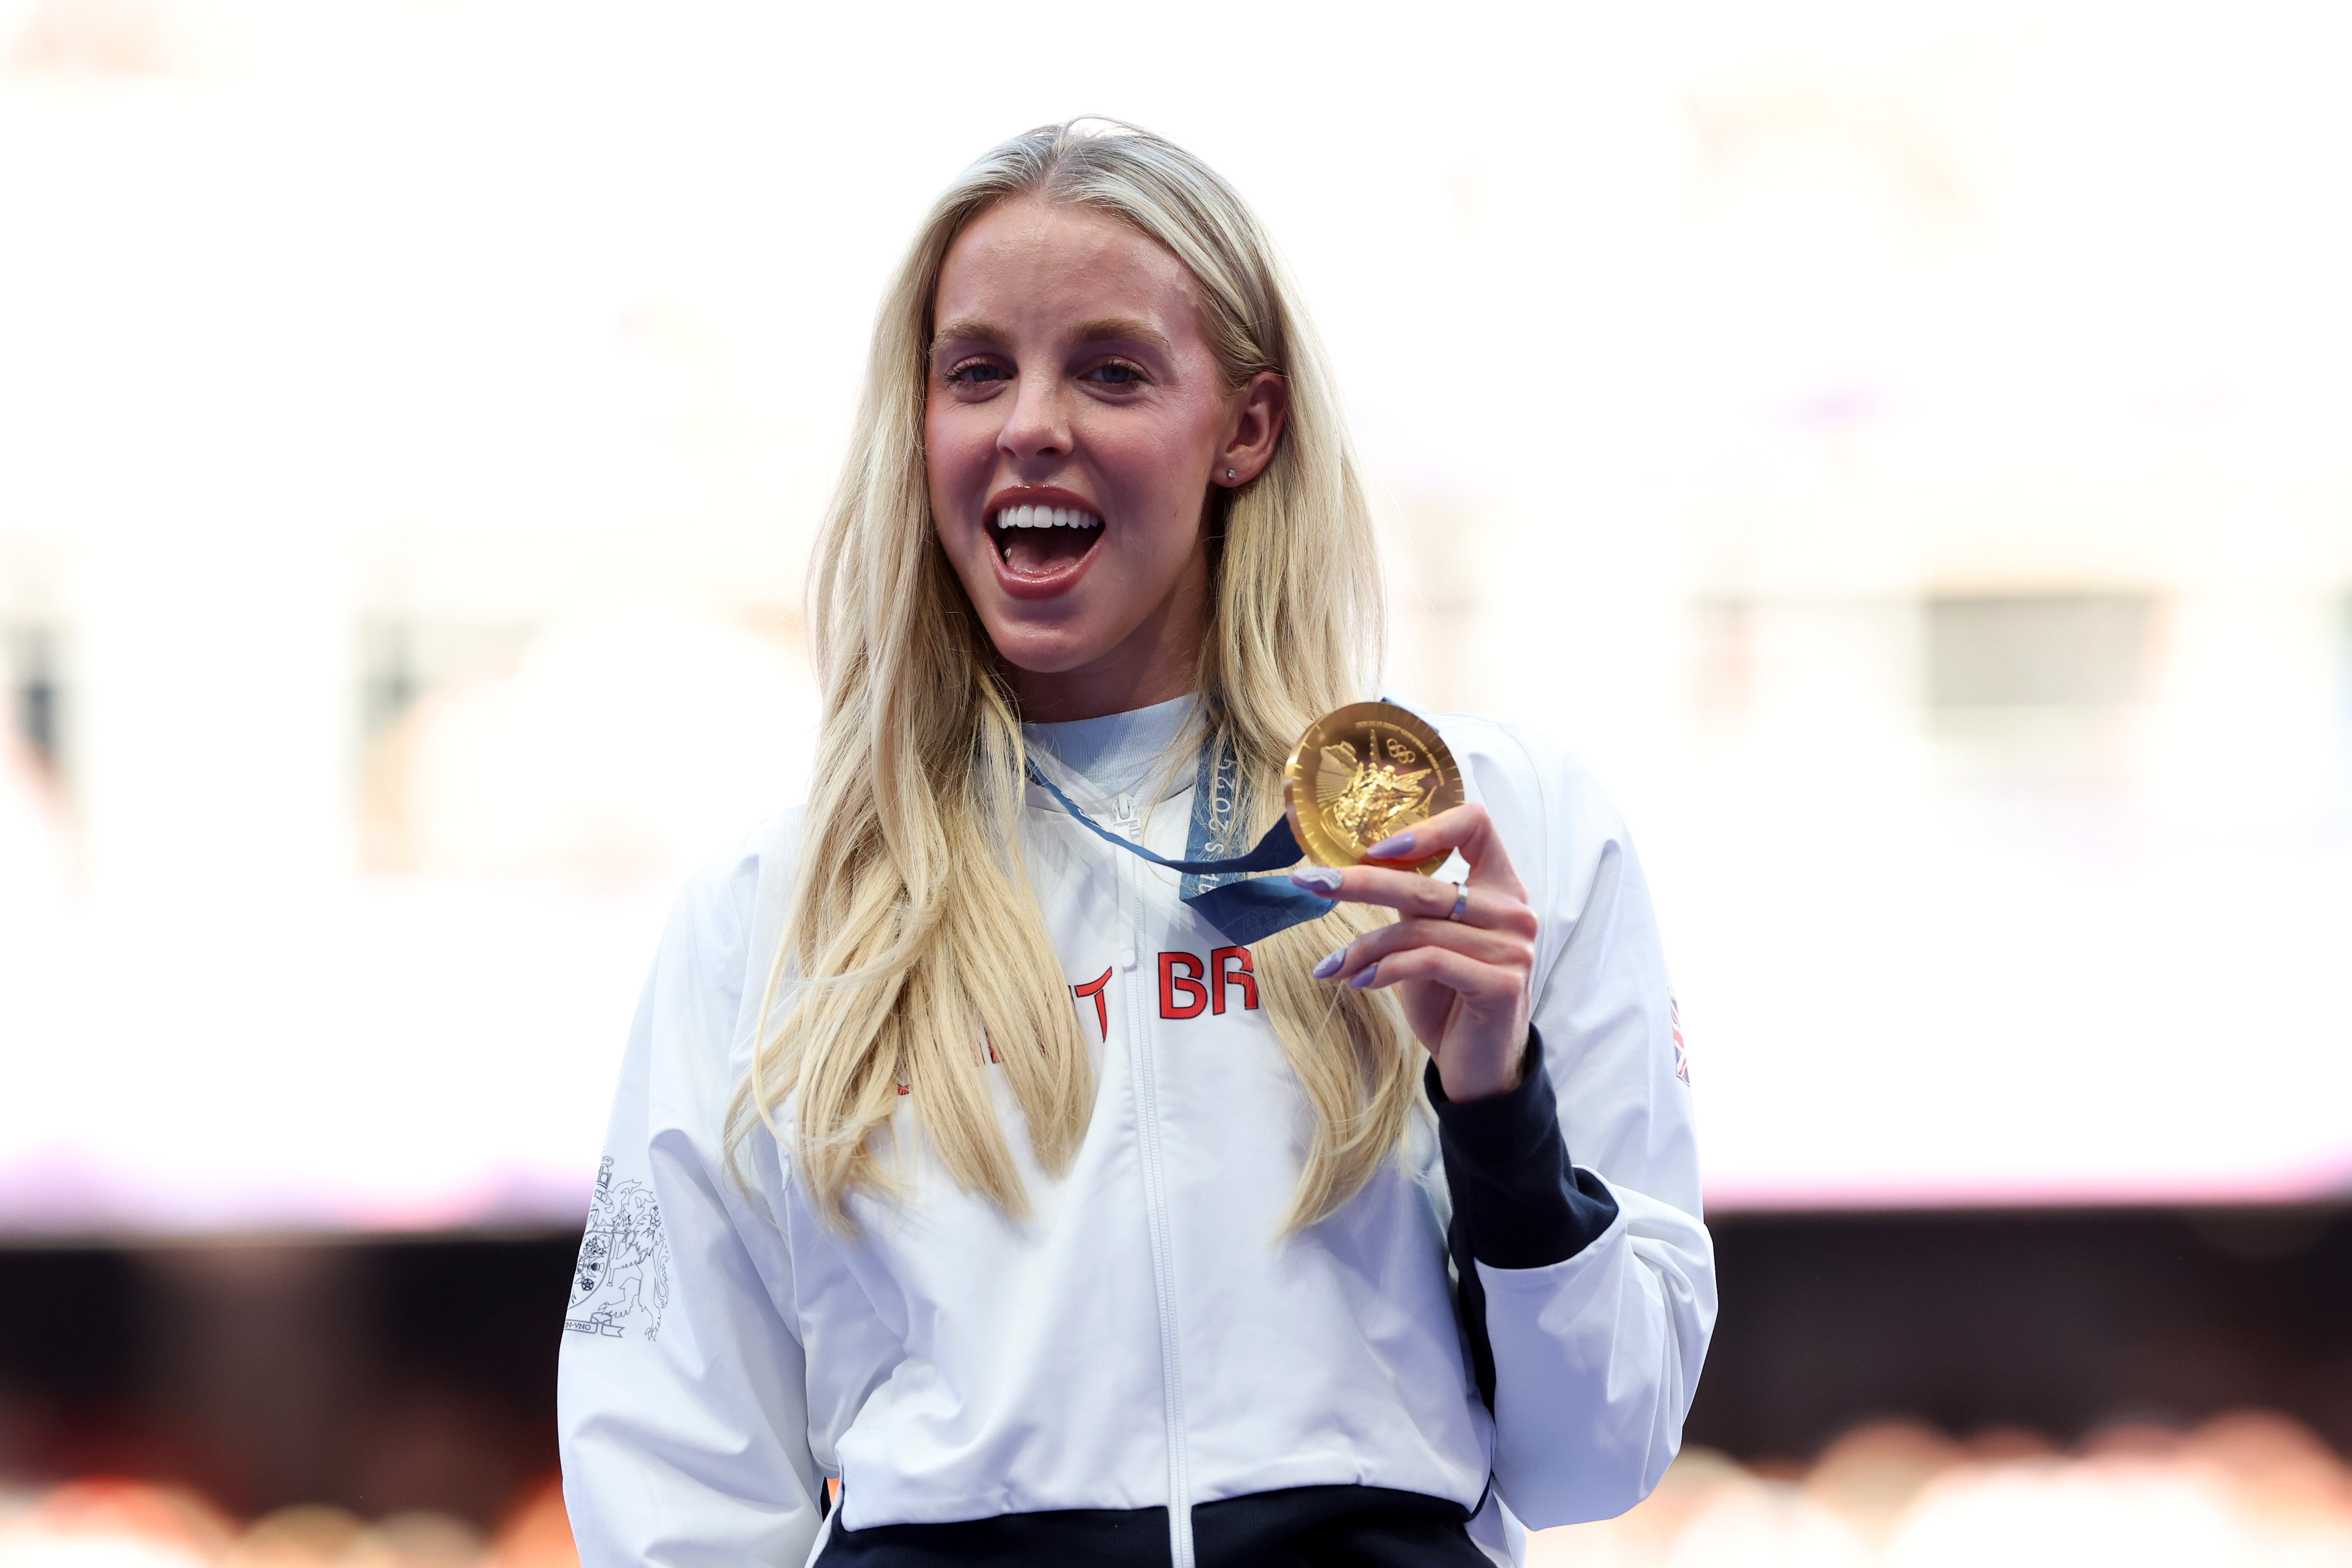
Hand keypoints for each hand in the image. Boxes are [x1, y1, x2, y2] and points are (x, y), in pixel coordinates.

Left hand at [1290, 804, 1537, 1101]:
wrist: (1480, 1065)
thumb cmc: (1450, 997)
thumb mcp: (1429, 939)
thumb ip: (1412, 902)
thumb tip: (1355, 868)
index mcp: (1501, 886)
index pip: (1476, 824)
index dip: (1426, 828)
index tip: (1374, 849)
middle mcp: (1514, 911)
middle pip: (1428, 883)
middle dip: (1359, 882)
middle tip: (1309, 883)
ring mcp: (1513, 948)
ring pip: (1419, 928)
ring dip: (1363, 946)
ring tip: (1331, 965)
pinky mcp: (1501, 984)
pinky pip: (1428, 961)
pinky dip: (1384, 969)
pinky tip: (1358, 982)